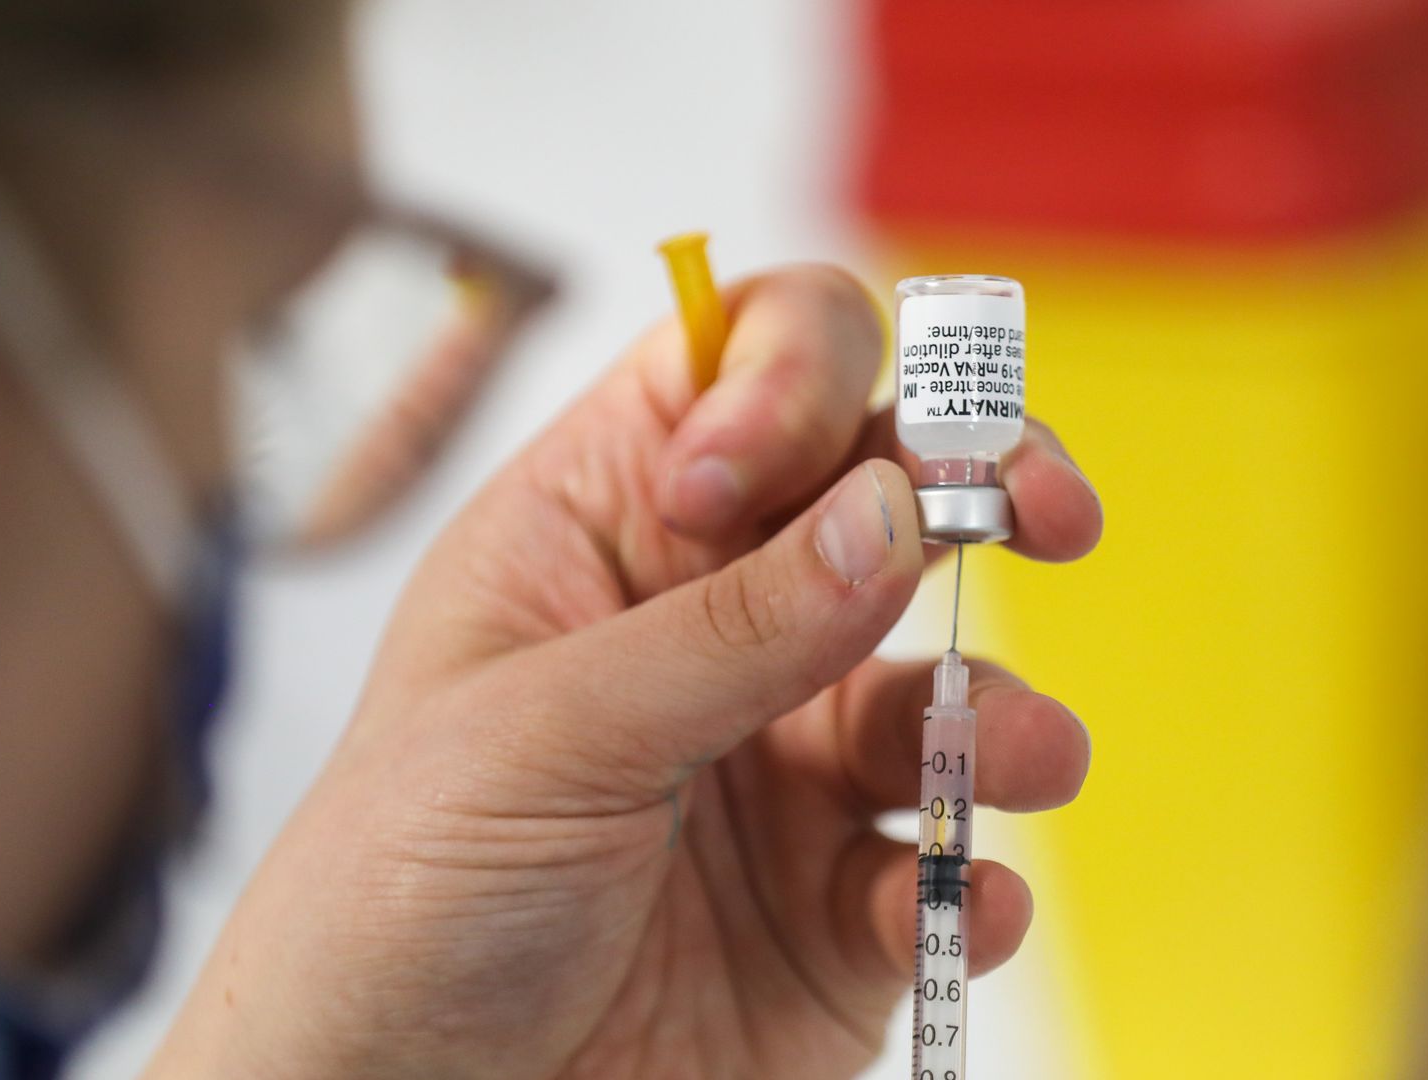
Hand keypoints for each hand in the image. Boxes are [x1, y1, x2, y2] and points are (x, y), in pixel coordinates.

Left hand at [153, 266, 1102, 1078]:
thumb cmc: (388, 902)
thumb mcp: (534, 737)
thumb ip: (727, 630)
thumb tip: (894, 509)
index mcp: (602, 533)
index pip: (734, 368)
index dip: (791, 373)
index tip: (770, 469)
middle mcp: (711, 627)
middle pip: (883, 492)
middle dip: (977, 482)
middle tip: (1038, 507)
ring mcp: (780, 765)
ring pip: (945, 685)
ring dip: (1000, 708)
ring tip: (1011, 752)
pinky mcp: (833, 907)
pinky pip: (944, 866)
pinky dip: (973, 880)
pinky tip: (955, 898)